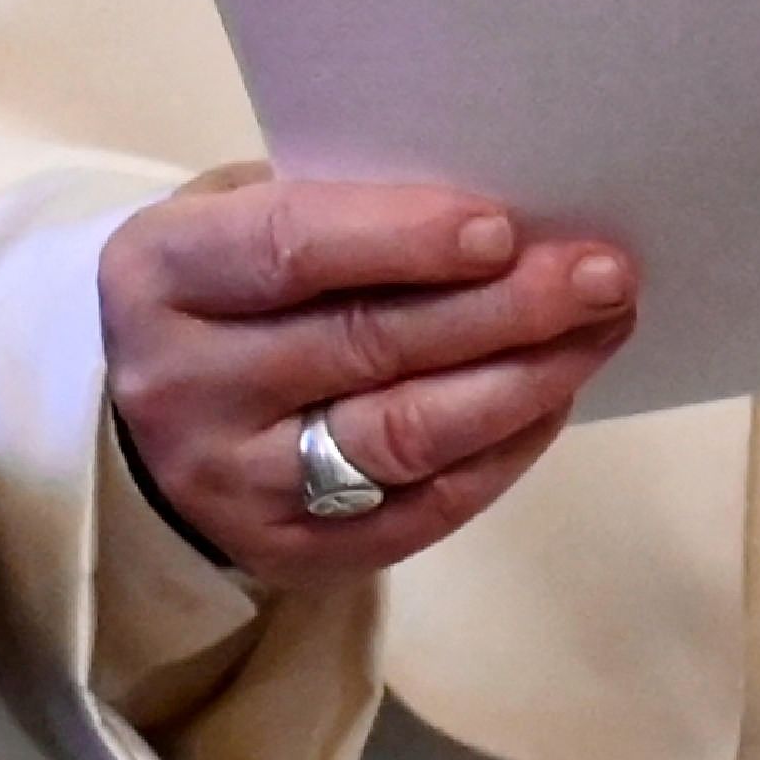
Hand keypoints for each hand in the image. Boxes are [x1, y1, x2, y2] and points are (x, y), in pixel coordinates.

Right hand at [99, 166, 638, 588]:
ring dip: (523, 381)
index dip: (403, 238)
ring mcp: (232, 486)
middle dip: (502, 307)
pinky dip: (503, 451)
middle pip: (366, 346)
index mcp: (162, 275)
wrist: (157, 421)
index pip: (291, 250)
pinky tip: (555, 395)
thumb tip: (504, 210)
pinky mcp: (289, 555)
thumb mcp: (242, 215)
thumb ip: (342, 205)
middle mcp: (183, 388)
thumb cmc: (230, 286)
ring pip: (403, 436)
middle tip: (602, 274)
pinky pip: (422, 509)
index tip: (504, 228)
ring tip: (601, 328)